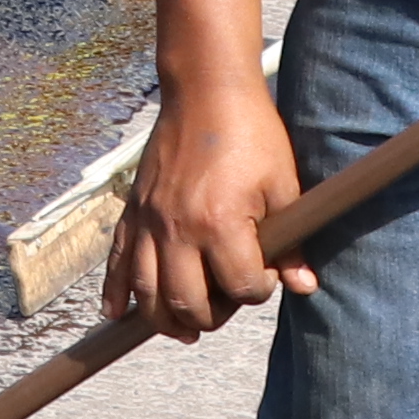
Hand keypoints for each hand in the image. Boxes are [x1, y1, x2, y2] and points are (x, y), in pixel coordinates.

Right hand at [102, 72, 314, 343]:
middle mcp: (178, 229)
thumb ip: (290, 242)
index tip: (268, 273)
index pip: (242, 287)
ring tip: (184, 329)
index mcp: (220, 223)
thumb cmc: (252, 133)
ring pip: (147, 293)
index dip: (260, 289)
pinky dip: (113, 292)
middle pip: (188, 303)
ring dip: (164, 320)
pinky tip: (115, 314)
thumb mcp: (284, 185)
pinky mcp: (133, 210)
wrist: (207, 89)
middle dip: (212, 317)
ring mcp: (150, 221)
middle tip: (228, 305)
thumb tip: (305, 286)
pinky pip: (116, 261)